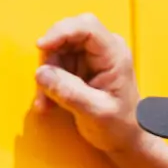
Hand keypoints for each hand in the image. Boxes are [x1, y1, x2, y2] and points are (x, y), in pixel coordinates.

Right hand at [33, 13, 141, 154]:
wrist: (125, 138)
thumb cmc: (120, 126)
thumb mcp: (95, 112)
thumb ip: (69, 92)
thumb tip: (41, 73)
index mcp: (114, 55)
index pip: (87, 28)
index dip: (61, 32)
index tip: (41, 45)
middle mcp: (103, 50)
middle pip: (68, 34)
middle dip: (50, 56)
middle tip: (43, 81)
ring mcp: (91, 57)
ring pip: (58, 49)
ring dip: (47, 73)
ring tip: (46, 101)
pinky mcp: (80, 66)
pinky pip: (56, 63)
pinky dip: (48, 80)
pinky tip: (48, 101)